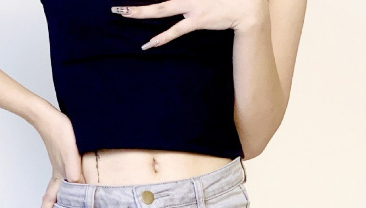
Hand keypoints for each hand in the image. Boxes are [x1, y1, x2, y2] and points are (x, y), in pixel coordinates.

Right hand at [35, 106, 85, 207]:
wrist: (47, 115)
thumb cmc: (59, 131)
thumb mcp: (69, 152)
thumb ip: (74, 170)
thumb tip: (77, 188)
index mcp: (59, 177)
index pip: (50, 202)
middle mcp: (59, 175)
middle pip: (52, 201)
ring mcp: (60, 168)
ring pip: (58, 192)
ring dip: (57, 205)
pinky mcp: (64, 160)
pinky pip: (65, 181)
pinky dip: (66, 190)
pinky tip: (73, 189)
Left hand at [110, 0, 265, 47]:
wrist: (248, 6)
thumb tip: (184, 9)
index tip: (130, 3)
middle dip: (136, 4)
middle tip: (117, 7)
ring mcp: (191, 6)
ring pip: (160, 9)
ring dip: (140, 12)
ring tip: (123, 14)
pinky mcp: (198, 19)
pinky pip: (175, 30)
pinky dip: (161, 37)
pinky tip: (147, 44)